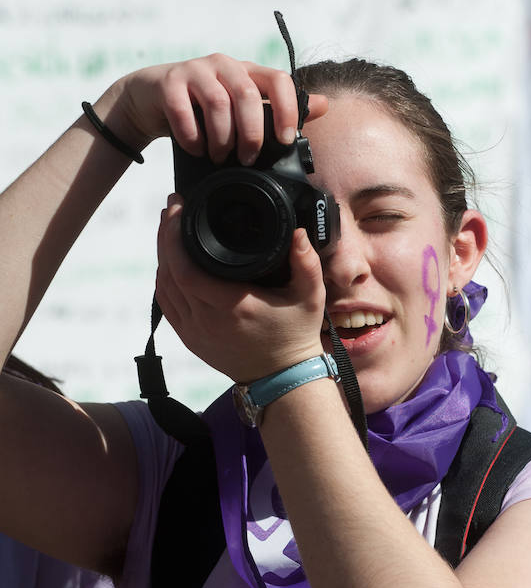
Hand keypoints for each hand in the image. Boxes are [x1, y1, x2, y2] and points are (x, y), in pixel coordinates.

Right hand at [100, 54, 327, 163]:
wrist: (153, 100)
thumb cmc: (203, 108)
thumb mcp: (244, 109)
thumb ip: (280, 108)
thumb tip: (323, 105)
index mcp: (248, 72)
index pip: (278, 80)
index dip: (286, 111)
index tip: (285, 140)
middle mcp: (225, 66)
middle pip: (248, 96)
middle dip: (251, 134)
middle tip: (247, 159)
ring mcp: (196, 71)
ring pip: (218, 104)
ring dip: (221, 139)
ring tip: (219, 157)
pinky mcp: (171, 83)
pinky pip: (185, 111)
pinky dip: (192, 137)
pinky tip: (195, 148)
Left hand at [155, 195, 325, 382]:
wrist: (282, 379)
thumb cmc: (296, 335)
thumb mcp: (310, 297)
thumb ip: (307, 263)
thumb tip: (299, 232)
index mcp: (233, 305)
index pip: (186, 268)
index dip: (174, 236)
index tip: (178, 208)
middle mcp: (207, 320)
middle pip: (168, 272)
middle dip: (166, 236)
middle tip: (172, 209)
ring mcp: (195, 332)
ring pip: (163, 288)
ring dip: (162, 256)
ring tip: (170, 230)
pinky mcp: (190, 340)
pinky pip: (166, 306)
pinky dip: (163, 281)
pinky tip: (169, 263)